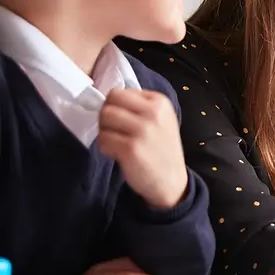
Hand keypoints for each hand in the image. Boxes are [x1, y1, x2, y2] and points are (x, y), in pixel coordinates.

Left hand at [98, 88, 188, 209]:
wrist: (171, 181)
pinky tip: (118, 154)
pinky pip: (103, 139)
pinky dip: (105, 147)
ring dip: (105, 132)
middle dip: (106, 118)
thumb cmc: (161, 148)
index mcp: (160, 102)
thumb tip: (109, 99)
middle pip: (109, 103)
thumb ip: (139, 105)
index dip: (114, 106)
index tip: (122, 120)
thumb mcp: (161, 119)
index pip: (119, 92)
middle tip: (115, 131)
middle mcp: (153, 113)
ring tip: (117, 142)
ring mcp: (142, 131)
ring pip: (104, 119)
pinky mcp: (131, 149)